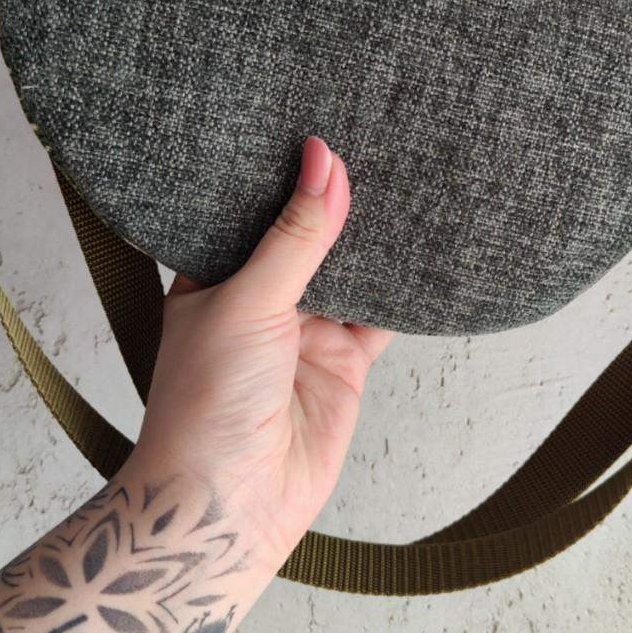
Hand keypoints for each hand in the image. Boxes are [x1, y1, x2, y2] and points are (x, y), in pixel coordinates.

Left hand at [132, 136, 394, 559]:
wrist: (232, 506)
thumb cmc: (205, 405)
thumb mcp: (247, 302)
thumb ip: (294, 237)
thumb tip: (322, 163)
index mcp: (216, 277)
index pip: (253, 211)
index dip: (283, 173)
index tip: (317, 126)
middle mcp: (262, 299)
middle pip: (307, 238)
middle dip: (335, 202)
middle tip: (372, 142)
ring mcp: (305, 331)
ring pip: (348, 273)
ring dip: (372, 243)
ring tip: (405, 182)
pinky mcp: (344, 362)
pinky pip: (379, 317)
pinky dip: (402, 294)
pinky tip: (425, 257)